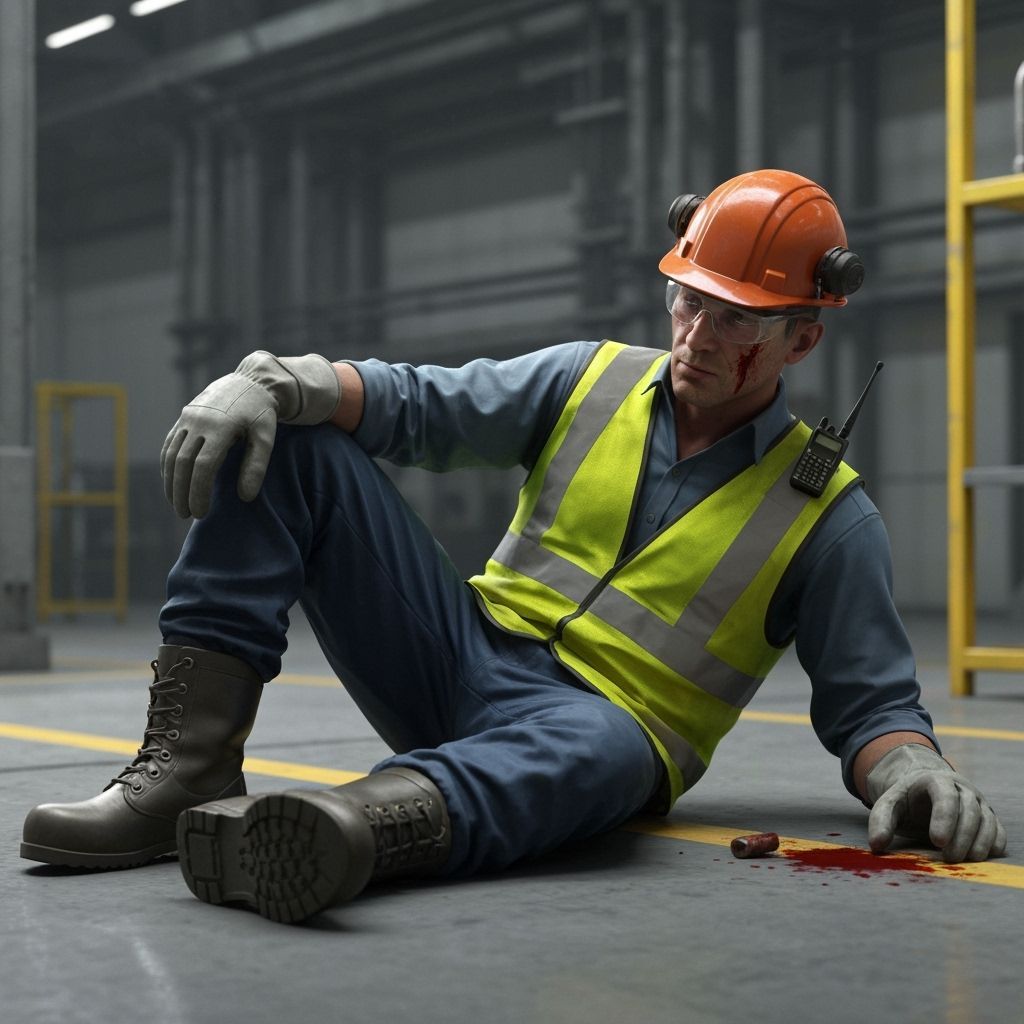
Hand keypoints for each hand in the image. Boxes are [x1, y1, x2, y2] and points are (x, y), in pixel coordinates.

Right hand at [160, 351, 339, 517]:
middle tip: (185, 515)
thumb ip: (256, 466)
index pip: (203, 466)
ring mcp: (189, 417)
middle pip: (183, 463)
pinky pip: (169, 443)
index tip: (201, 513)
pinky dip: (167, 465)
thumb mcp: (266, 438)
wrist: (251, 382)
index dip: (199, 492)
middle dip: (181, 492)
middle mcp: (200, 421)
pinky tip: (171, 482)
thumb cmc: (262, 414)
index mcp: (221, 427)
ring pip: (171, 454)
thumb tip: (245, 497)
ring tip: (177, 505)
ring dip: (170, 482)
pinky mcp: (184, 416)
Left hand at [865, 743, 1005, 862]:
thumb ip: (880, 820)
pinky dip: (995, 843)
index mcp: (935, 780)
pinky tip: (983, 857)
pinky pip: (998, 829)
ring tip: (965, 861)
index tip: (937, 841)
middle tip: (949, 858)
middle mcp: (961, 788)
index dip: (944, 818)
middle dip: (961, 835)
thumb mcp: (889, 804)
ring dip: (980, 842)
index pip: (946, 796)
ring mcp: (978, 802)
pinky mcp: (988, 817)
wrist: (924, 790)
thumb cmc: (906, 800)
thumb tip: (876, 844)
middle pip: (969, 810)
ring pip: (987, 820)